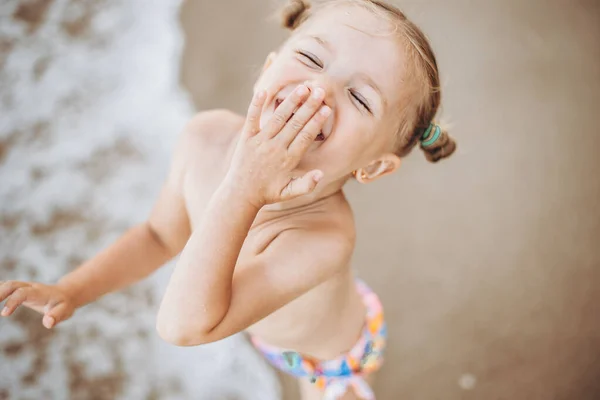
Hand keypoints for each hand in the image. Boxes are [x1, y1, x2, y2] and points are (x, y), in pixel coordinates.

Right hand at [0, 280, 74, 328]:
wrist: (65, 294)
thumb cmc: (64, 305)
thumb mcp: (65, 311)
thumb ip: (57, 316)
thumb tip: (48, 323)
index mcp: (39, 292)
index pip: (22, 293)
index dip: (12, 302)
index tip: (3, 314)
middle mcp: (29, 287)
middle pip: (11, 284)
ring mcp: (23, 287)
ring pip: (6, 285)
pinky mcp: (19, 290)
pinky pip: (4, 288)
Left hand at [226, 84, 330, 206]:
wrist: (240, 194)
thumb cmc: (268, 193)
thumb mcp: (289, 193)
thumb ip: (306, 185)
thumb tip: (321, 174)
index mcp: (287, 160)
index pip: (305, 136)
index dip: (317, 121)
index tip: (327, 108)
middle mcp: (274, 148)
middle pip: (295, 123)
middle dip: (309, 106)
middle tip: (320, 90)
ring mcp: (259, 142)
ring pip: (278, 117)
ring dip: (290, 101)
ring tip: (303, 87)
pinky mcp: (246, 138)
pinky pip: (251, 118)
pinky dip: (256, 105)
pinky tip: (263, 91)